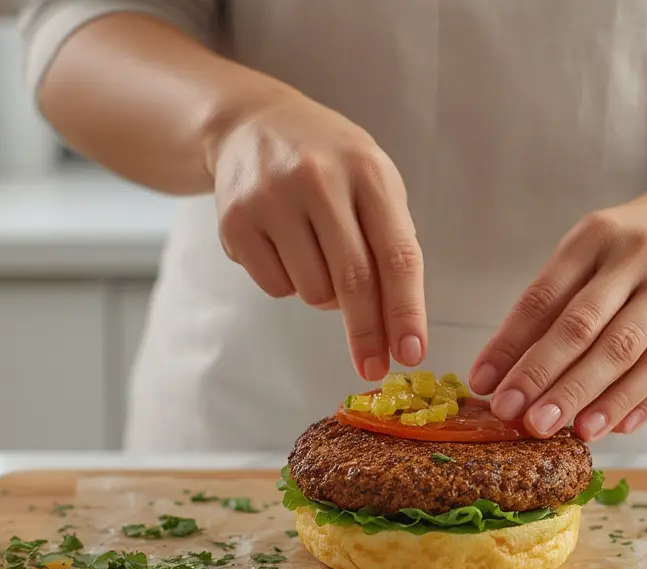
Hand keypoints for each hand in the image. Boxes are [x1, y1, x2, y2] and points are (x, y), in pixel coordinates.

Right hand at [210, 91, 425, 380]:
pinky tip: (285, 247)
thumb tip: (394, 327)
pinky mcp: (235, 221)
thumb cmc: (329, 164)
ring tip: (318, 255)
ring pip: (311, 291)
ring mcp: (272, 199)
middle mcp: (319, 180)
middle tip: (374, 367)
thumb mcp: (372, 184)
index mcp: (367, 171)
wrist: (252, 124)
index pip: (396, 255)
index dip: (406, 312)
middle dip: (366, 333)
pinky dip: (288, 284)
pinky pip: (274, 287)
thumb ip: (390, 244)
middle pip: (353, 281)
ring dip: (323, 295)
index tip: (411, 353)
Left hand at [468, 190, 646, 440]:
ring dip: (599, 400)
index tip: (485, 386)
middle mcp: (642, 258)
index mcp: (596, 236)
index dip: (510, 345)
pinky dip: (641, 403)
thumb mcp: (584, 255)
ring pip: (635, 356)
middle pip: (588, 328)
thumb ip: (547, 308)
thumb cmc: (626, 250)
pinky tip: (614, 428)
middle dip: (550, 378)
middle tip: (523, 420)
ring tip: (569, 433)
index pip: (544, 297)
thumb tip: (499, 377)